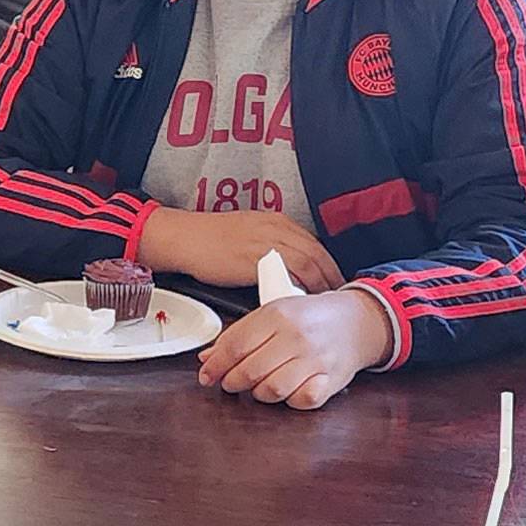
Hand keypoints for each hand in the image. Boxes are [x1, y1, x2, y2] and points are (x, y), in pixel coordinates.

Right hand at [135, 204, 337, 293]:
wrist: (186, 238)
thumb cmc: (211, 240)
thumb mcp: (248, 233)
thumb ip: (272, 246)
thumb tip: (290, 268)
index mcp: (276, 221)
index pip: (314, 243)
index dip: (329, 264)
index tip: (336, 282)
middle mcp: (276, 228)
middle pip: (317, 253)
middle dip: (332, 276)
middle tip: (340, 297)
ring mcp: (266, 242)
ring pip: (307, 263)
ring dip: (320, 284)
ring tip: (325, 304)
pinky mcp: (255, 259)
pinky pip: (285, 273)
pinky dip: (298, 288)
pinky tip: (302, 303)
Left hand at [195, 287, 391, 407]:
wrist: (356, 322)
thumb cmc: (310, 318)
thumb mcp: (273, 314)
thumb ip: (239, 334)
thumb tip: (207, 357)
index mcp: (278, 315)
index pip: (235, 346)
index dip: (215, 365)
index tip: (206, 376)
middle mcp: (296, 337)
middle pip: (250, 371)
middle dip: (232, 382)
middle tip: (230, 383)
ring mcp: (315, 360)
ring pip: (272, 390)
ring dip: (258, 394)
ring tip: (258, 386)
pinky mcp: (331, 380)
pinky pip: (302, 401)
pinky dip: (290, 401)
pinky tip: (288, 390)